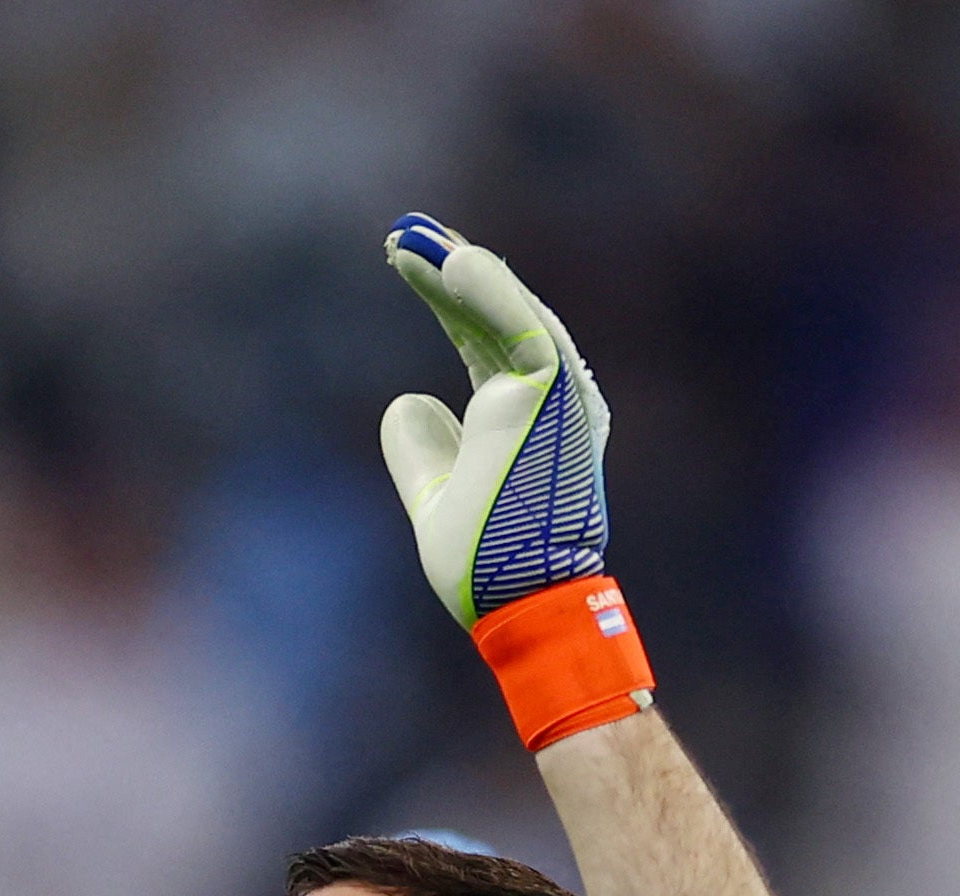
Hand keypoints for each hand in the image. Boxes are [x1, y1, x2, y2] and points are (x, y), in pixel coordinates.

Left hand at [378, 214, 614, 626]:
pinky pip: (524, 327)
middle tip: (401, 232)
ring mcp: (557, 395)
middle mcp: (547, 398)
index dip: (443, 299)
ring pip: (507, 311)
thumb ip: (422, 449)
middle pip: (490, 316)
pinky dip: (490, 290)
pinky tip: (453, 256)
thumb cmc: (483, 564)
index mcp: (522, 417)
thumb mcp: (434, 497)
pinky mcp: (558, 396)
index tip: (405, 260)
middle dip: (446, 269)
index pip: (481, 339)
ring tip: (412, 234)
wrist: (519, 601)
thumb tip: (409, 399)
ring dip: (459, 267)